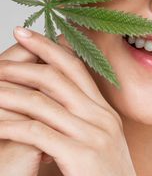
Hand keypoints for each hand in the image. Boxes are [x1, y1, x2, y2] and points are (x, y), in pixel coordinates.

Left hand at [0, 27, 135, 175]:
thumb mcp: (97, 141)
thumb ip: (79, 118)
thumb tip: (49, 98)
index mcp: (103, 111)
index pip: (75, 67)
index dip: (50, 47)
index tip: (27, 33)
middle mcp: (101, 116)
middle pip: (58, 77)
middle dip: (25, 63)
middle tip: (1, 56)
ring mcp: (93, 135)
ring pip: (42, 102)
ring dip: (9, 94)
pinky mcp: (81, 156)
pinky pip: (37, 132)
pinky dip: (11, 125)